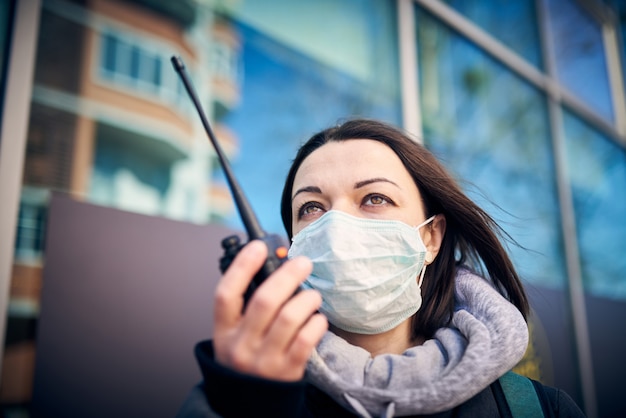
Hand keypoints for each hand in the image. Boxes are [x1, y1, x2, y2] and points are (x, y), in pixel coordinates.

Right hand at [213, 240, 327, 380]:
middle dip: (288, 275)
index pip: (226, 293)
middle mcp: (240, 345)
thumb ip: (248, 304)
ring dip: (307, 299)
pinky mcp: (288, 371)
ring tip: (313, 295)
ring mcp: (264, 360)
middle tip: (303, 263)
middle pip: (264, 300)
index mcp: (224, 330)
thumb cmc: (247, 355)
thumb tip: (275, 265)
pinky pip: (306, 340)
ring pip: (289, 318)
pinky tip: (317, 318)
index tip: (257, 246)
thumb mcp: (235, 333)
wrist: (249, 401)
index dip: (242, 267)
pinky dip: (316, 323)